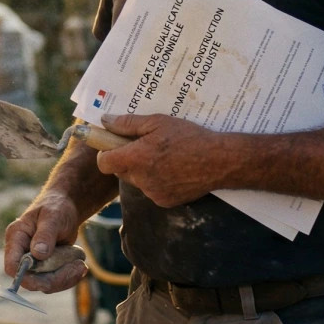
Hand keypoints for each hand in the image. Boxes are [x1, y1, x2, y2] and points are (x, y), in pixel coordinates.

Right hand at [2, 193, 88, 293]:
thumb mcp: (52, 216)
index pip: (12, 265)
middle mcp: (22, 253)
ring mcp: (34, 262)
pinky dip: (69, 276)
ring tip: (81, 264)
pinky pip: (55, 280)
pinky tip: (80, 264)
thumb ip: (45, 234)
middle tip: (78, 267)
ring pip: (45, 283)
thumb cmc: (56, 207)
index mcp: (16, 238)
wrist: (66, 207)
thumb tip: (38, 254)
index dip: (25, 277)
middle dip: (55, 278)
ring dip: (65, 277)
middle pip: (31, 279)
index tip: (47, 280)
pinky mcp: (46, 267)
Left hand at [96, 113, 232, 207]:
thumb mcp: (157, 122)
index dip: (106, 152)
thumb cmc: (189, 137)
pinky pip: (151, 190)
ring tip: (163, 156)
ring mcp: (153, 193)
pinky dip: (156, 181)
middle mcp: (141, 179)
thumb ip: (127, 123)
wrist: (220, 161)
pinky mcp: (165, 202)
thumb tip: (105, 121)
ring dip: (142, 170)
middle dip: (126, 159)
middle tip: (144, 145)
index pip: (103, 162)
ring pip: (136, 181)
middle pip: (120, 171)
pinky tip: (173, 169)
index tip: (115, 144)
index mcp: (135, 158)